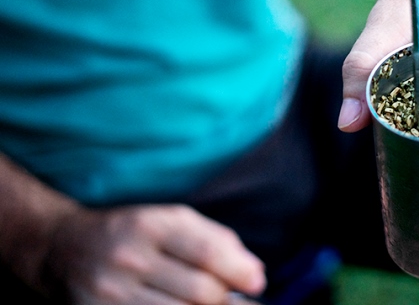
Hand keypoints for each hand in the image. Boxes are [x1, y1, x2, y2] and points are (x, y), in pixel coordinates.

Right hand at [43, 204, 265, 303]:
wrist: (63, 250)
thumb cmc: (132, 232)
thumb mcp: (171, 219)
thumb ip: (215, 238)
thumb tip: (255, 272)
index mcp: (151, 226)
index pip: (208, 253)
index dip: (240, 272)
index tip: (258, 283)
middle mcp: (129, 259)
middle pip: (199, 293)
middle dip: (226, 299)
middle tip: (234, 298)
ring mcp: (111, 295)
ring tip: (213, 304)